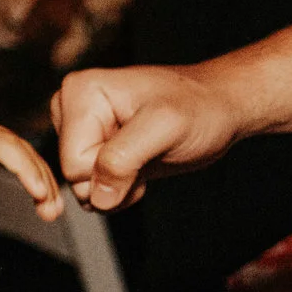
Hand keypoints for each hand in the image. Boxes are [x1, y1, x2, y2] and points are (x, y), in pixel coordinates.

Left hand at [0, 107, 60, 288]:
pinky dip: (22, 171)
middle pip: (16, 146)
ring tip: (50, 210)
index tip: (41, 194)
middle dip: (39, 176)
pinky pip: (4, 153)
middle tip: (54, 212)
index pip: (2, 144)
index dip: (25, 168)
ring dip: (36, 176)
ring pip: (14, 149)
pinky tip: (34, 192)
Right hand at [50, 64, 246, 210]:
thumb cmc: (199, 106)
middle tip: (147, 154)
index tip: (144, 148)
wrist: (219, 109)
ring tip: (146, 158)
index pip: (73, 163)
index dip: (110, 169)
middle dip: (113, 179)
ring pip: (82, 187)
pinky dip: (119, 188)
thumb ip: (123, 158)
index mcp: (79, 93)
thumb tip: (98, 198)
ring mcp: (82, 131)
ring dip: (119, 186)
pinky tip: (140, 165)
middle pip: (74, 177)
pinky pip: (92, 190)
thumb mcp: (165, 126)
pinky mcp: (93, 149)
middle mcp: (72, 110)